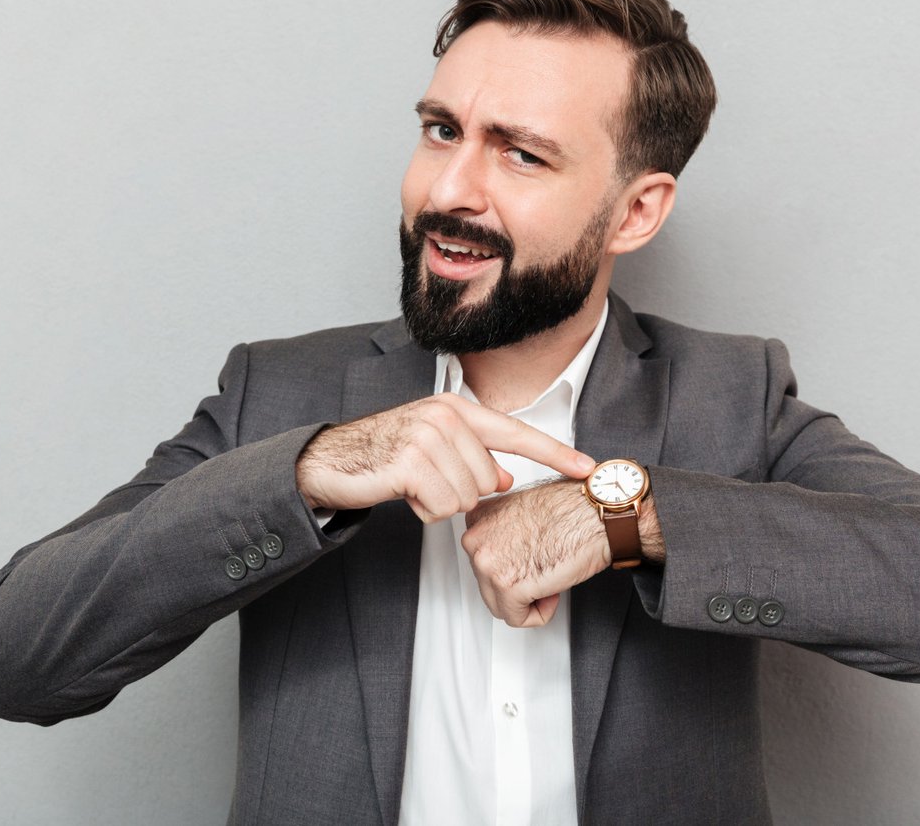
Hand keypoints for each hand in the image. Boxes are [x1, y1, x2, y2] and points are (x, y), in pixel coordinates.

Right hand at [296, 393, 596, 522]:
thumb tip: (506, 478)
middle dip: (460, 492)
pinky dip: (424, 511)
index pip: (516, 432)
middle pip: (488, 480)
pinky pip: (443, 506)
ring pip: (468, 497)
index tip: (589, 468)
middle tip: (425, 480)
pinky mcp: (411, 462)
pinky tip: (403, 492)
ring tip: (412, 485)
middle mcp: (445, 416)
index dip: (557, 454)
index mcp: (456, 408)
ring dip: (440, 503)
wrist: (330, 461)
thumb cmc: (382, 455)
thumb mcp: (433, 450)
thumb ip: (474, 458)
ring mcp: (427, 436)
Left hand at [460, 480, 610, 627]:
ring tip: (549, 578)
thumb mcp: (519, 510)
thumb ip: (500, 532)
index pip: (481, 562)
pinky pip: (517, 619)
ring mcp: (487, 564)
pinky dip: (538, 614)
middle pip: (488, 586)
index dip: (512, 566)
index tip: (530, 559)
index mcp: (477, 519)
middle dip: (518, 586)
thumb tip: (503, 555)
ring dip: (527, 600)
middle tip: (543, 569)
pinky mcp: (507, 587)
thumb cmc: (570, 510)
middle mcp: (475, 540)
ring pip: (500, 605)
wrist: (594, 515)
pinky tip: (552, 591)